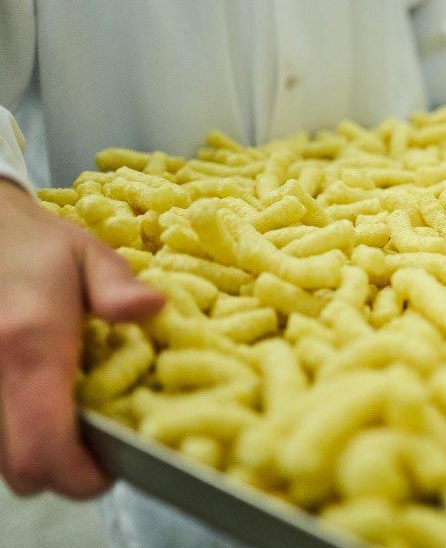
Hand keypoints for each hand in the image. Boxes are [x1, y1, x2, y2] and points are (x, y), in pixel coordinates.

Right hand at [0, 180, 163, 497]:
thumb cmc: (36, 247)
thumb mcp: (88, 255)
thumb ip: (118, 287)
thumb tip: (154, 306)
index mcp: (28, 344)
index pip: (44, 448)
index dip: (81, 476)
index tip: (112, 467)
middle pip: (19, 469)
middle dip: (61, 470)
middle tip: (96, 443)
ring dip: (33, 451)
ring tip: (64, 416)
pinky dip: (11, 433)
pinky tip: (34, 402)